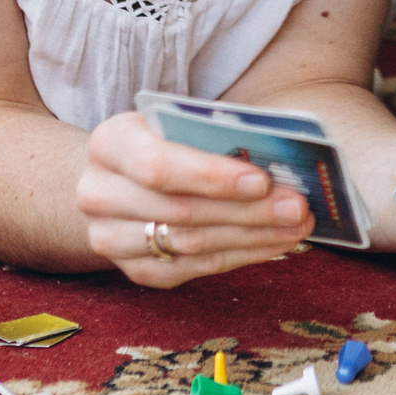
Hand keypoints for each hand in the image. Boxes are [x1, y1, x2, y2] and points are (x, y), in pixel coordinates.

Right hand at [74, 110, 313, 285]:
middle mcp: (99, 194)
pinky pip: (193, 269)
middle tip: (297, 207)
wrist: (122, 177)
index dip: (212, 176)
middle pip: (180, 211)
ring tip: (296, 225)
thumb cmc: (165, 140)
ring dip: (252, 237)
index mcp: (109, 143)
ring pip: (190, 244)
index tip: (263, 180)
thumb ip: (216, 135)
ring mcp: (111, 239)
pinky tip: (273, 243)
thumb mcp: (179, 123)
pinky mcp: (134, 271)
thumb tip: (279, 157)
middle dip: (247, 211)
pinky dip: (239, 256)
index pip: (158, 166)